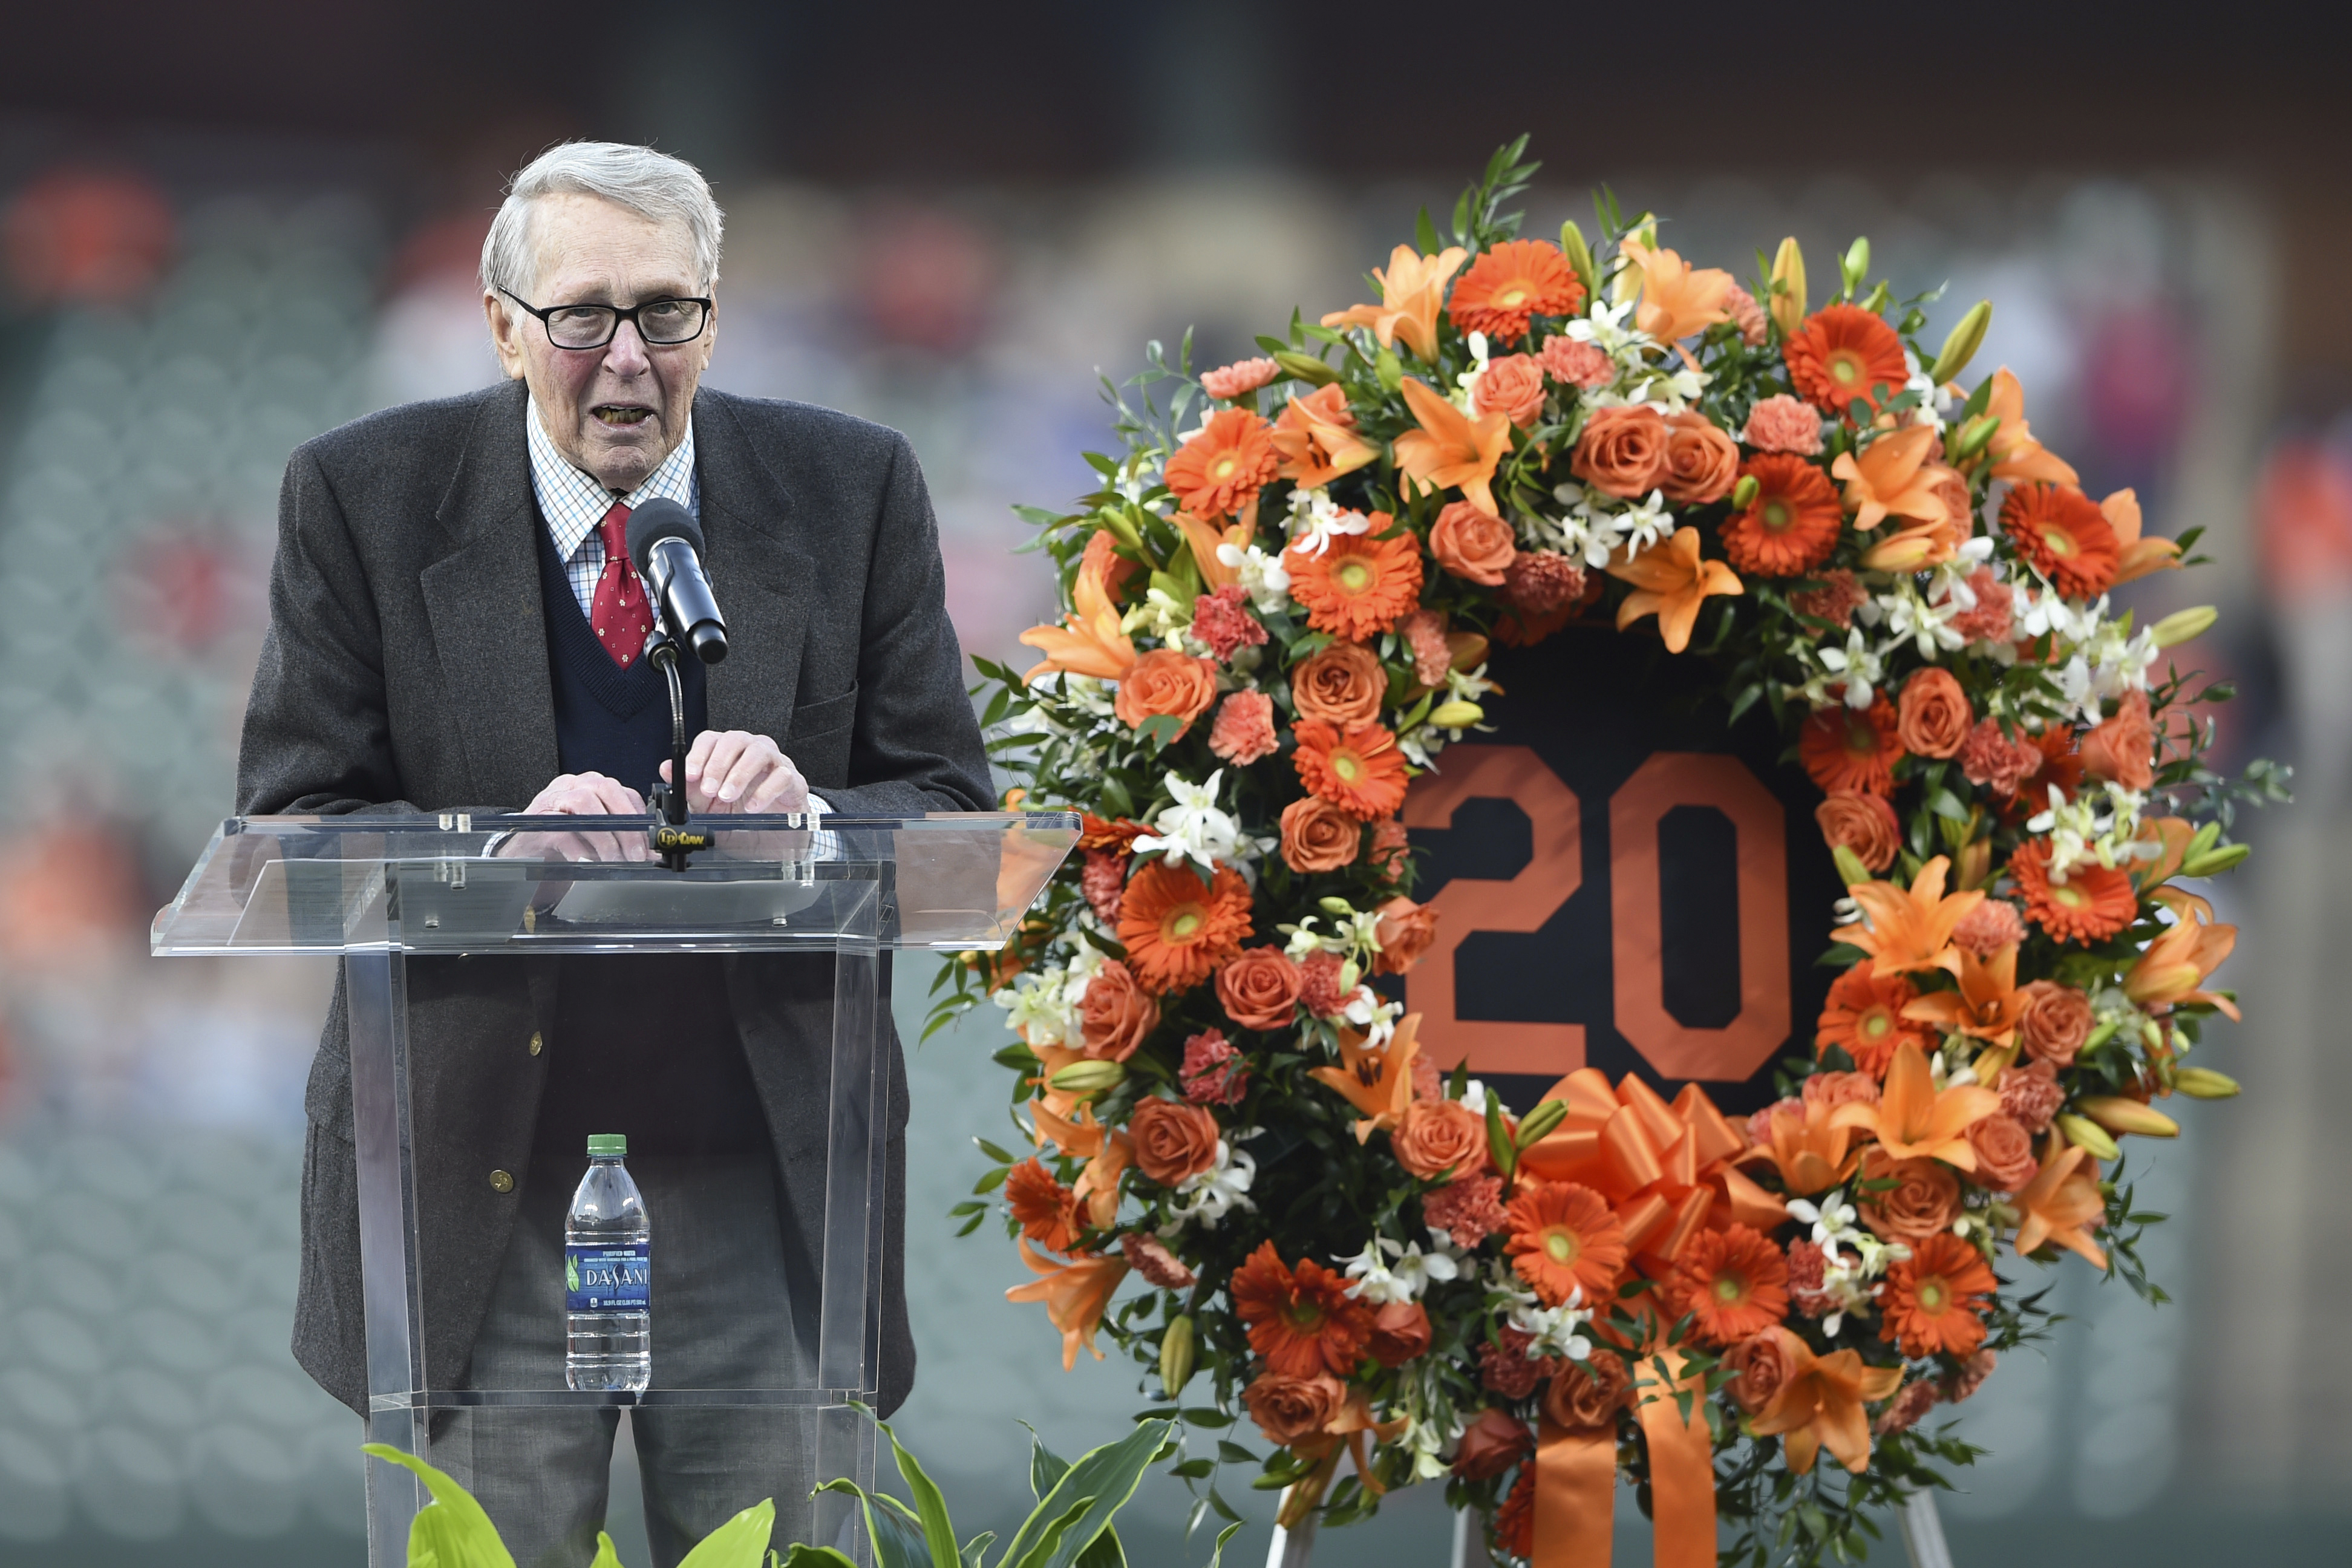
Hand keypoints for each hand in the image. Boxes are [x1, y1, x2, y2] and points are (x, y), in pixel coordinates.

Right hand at [499, 772, 649, 861]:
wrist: (526, 850)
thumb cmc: (565, 840)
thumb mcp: (596, 833)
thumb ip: (621, 835)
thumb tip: (650, 854)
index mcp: (593, 786)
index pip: (625, 793)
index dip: (641, 820)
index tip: (650, 846)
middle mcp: (574, 786)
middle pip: (607, 790)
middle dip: (626, 824)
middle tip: (637, 855)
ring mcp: (553, 799)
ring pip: (584, 804)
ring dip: (604, 836)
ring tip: (615, 861)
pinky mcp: (537, 820)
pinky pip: (561, 829)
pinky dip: (577, 848)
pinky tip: (587, 862)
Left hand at [662, 730, 809, 814]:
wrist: (771, 837)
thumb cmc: (740, 814)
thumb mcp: (708, 806)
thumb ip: (688, 788)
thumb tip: (666, 769)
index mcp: (727, 753)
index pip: (710, 740)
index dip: (698, 755)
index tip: (690, 775)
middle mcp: (750, 750)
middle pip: (734, 740)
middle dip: (718, 765)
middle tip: (709, 789)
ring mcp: (774, 762)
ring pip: (759, 752)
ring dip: (739, 774)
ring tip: (727, 796)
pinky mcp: (793, 780)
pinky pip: (782, 776)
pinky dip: (765, 791)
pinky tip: (752, 807)